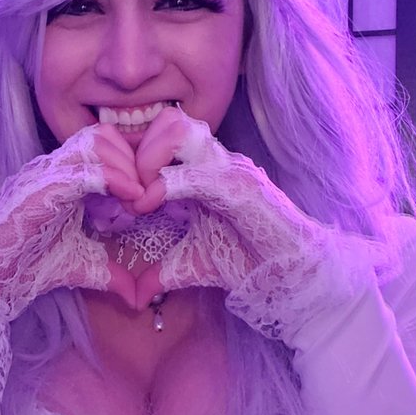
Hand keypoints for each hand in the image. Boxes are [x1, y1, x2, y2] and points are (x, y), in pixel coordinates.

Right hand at [0, 125, 140, 313]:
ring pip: (96, 142)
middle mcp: (52, 169)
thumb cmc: (23, 269)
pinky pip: (83, 170)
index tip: (145, 199)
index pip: (104, 146)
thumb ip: (109, 273)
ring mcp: (44, 174)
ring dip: (125, 167)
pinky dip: (112, 180)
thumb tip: (138, 296)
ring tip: (136, 200)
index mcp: (62, 179)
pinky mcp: (39, 189)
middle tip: (144, 197)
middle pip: (103, 134)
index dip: (131, 166)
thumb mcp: (79, 267)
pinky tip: (129, 200)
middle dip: (133, 161)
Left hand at [123, 108, 379, 337]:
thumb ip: (162, 272)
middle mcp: (218, 161)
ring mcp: (231, 169)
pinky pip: (198, 171)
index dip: (135, 159)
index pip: (164, 136)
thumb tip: (134, 293)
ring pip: (181, 131)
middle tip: (128, 190)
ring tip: (140, 196)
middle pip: (169, 121)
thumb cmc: (249, 262)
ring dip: (150, 159)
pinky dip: (167, 185)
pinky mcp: (243, 187)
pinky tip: (149, 205)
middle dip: (139, 151)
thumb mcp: (193, 265)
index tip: (122, 195)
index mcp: (205, 171)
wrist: (293, 274)